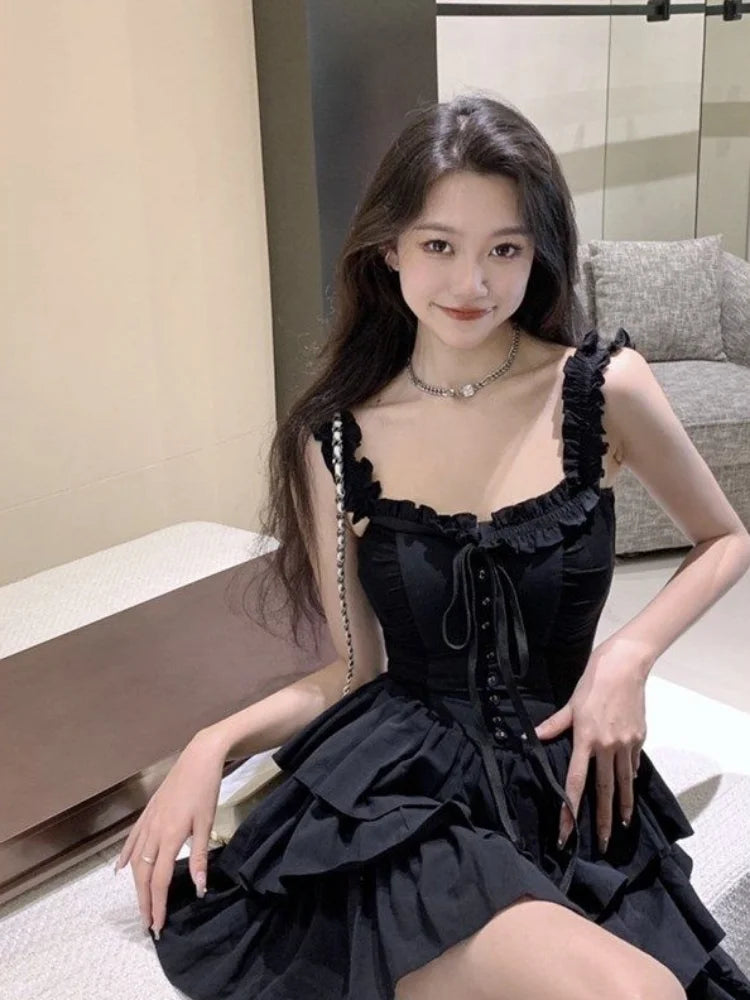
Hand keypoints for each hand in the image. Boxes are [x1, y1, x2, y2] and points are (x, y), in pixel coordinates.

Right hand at [113, 729, 226, 937]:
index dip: (157, 904)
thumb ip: (199, 856)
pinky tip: (121, 869)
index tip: (157, 925)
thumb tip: (198, 888)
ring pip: (136, 860)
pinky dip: (126, 856)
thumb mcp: (206, 824)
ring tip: (140, 903)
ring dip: (136, 884)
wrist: (199, 758)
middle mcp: (153, 830)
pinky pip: (133, 840)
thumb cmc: (206, 790)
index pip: (159, 879)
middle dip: (144, 901)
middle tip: (147, 923)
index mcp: (169, 836)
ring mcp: (148, 820)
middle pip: (143, 874)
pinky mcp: (148, 812)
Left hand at [533, 637, 650, 853]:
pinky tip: (629, 790)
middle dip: (603, 820)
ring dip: (623, 807)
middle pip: (604, 790)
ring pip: (624, 783)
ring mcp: (626, 744)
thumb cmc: (593, 684)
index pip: (576, 782)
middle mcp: (607, 747)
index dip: (570, 810)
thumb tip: (535, 736)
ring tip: (623, 827)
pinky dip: (631, 778)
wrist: (624, 668)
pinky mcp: (639, 739)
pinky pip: (633, 764)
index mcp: (586, 740)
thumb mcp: (571, 705)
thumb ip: (555, 725)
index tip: (568, 832)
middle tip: (604, 844)